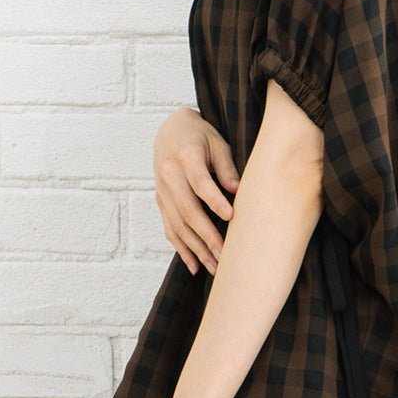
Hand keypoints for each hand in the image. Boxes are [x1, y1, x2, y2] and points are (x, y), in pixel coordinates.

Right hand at [154, 108, 240, 276]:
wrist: (170, 131)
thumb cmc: (200, 136)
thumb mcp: (217, 143)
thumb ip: (226, 167)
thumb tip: (237, 190)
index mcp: (185, 157)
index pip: (199, 182)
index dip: (214, 200)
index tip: (231, 216)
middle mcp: (168, 175)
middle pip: (186, 210)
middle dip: (206, 235)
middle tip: (224, 254)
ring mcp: (162, 191)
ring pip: (177, 225)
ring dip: (195, 248)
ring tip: (214, 266)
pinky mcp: (161, 202)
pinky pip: (169, 229)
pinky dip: (182, 248)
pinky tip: (195, 265)